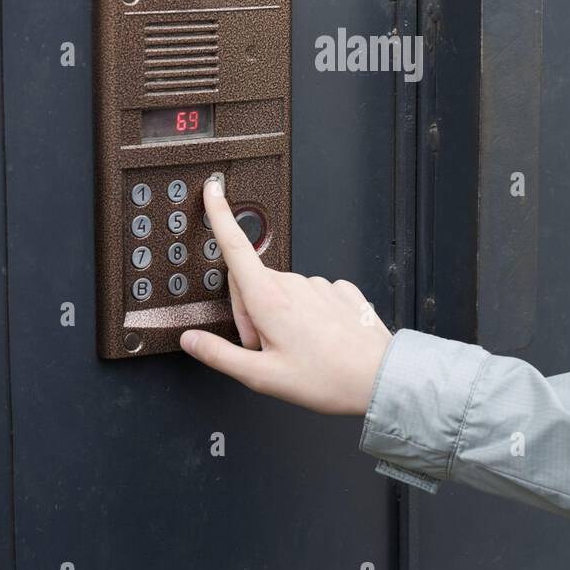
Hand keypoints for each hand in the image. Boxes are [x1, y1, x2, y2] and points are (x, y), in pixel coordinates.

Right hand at [179, 178, 392, 413]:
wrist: (378, 378)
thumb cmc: (325, 378)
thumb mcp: (261, 376)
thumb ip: (220, 354)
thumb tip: (192, 340)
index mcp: (270, 299)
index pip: (235, 246)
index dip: (220, 215)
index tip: (213, 190)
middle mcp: (294, 283)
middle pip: (253, 282)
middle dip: (249, 312)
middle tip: (264, 348)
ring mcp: (319, 283)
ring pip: (282, 291)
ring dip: (278, 315)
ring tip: (295, 348)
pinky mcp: (340, 289)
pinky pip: (311, 295)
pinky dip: (306, 314)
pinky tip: (317, 338)